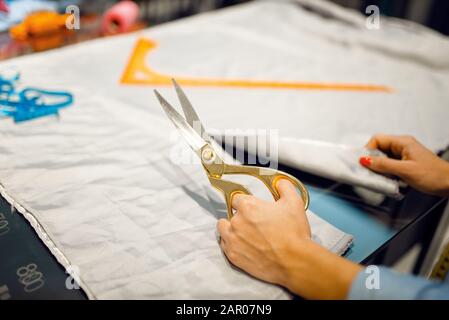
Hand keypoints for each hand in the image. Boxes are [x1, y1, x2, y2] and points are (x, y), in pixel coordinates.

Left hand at [217, 179, 361, 298]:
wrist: (295, 261)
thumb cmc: (294, 233)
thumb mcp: (294, 203)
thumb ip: (284, 187)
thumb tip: (280, 183)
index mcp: (248, 206)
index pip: (237, 198)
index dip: (245, 202)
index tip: (252, 208)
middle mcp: (236, 221)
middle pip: (230, 213)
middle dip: (240, 216)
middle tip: (253, 223)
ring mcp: (233, 239)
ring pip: (223, 228)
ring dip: (230, 228)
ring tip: (244, 233)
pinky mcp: (233, 255)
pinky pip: (224, 245)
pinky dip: (231, 243)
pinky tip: (243, 245)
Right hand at [360, 134, 448, 196]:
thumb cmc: (432, 175)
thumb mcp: (404, 170)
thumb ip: (383, 165)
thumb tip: (364, 160)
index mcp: (403, 142)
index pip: (377, 139)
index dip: (368, 150)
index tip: (365, 163)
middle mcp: (402, 146)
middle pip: (379, 149)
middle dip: (373, 160)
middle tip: (372, 172)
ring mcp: (404, 155)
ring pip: (384, 158)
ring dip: (380, 168)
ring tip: (382, 177)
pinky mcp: (406, 164)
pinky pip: (390, 165)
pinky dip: (387, 172)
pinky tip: (390, 179)